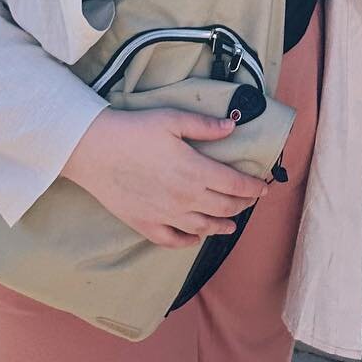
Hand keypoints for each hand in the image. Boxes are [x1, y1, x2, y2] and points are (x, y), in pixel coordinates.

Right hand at [60, 108, 269, 248]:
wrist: (96, 151)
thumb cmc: (136, 130)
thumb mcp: (174, 120)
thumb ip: (205, 126)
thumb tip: (232, 128)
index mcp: (195, 171)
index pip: (234, 184)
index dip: (253, 187)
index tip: (265, 187)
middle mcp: (185, 198)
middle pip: (223, 207)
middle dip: (242, 205)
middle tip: (252, 201)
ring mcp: (165, 215)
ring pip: (203, 227)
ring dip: (222, 226)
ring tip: (232, 224)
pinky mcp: (145, 225)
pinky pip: (173, 240)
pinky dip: (189, 242)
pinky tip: (196, 238)